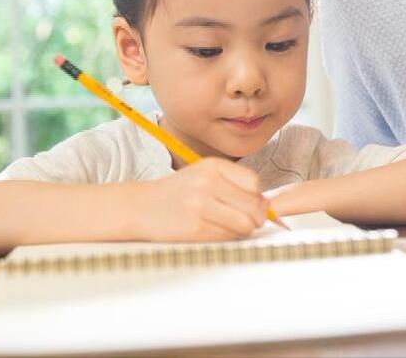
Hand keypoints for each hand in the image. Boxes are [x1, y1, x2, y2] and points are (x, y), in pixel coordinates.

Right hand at [135, 157, 267, 240]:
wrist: (139, 206)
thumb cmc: (176, 194)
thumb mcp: (203, 177)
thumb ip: (232, 186)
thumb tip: (266, 207)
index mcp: (212, 166)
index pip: (254, 183)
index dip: (256, 198)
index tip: (248, 206)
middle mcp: (207, 183)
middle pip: (253, 206)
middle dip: (255, 218)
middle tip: (245, 222)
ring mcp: (200, 205)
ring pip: (244, 224)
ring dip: (242, 231)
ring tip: (228, 228)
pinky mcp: (194, 228)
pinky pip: (226, 238)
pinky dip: (226, 239)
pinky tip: (213, 233)